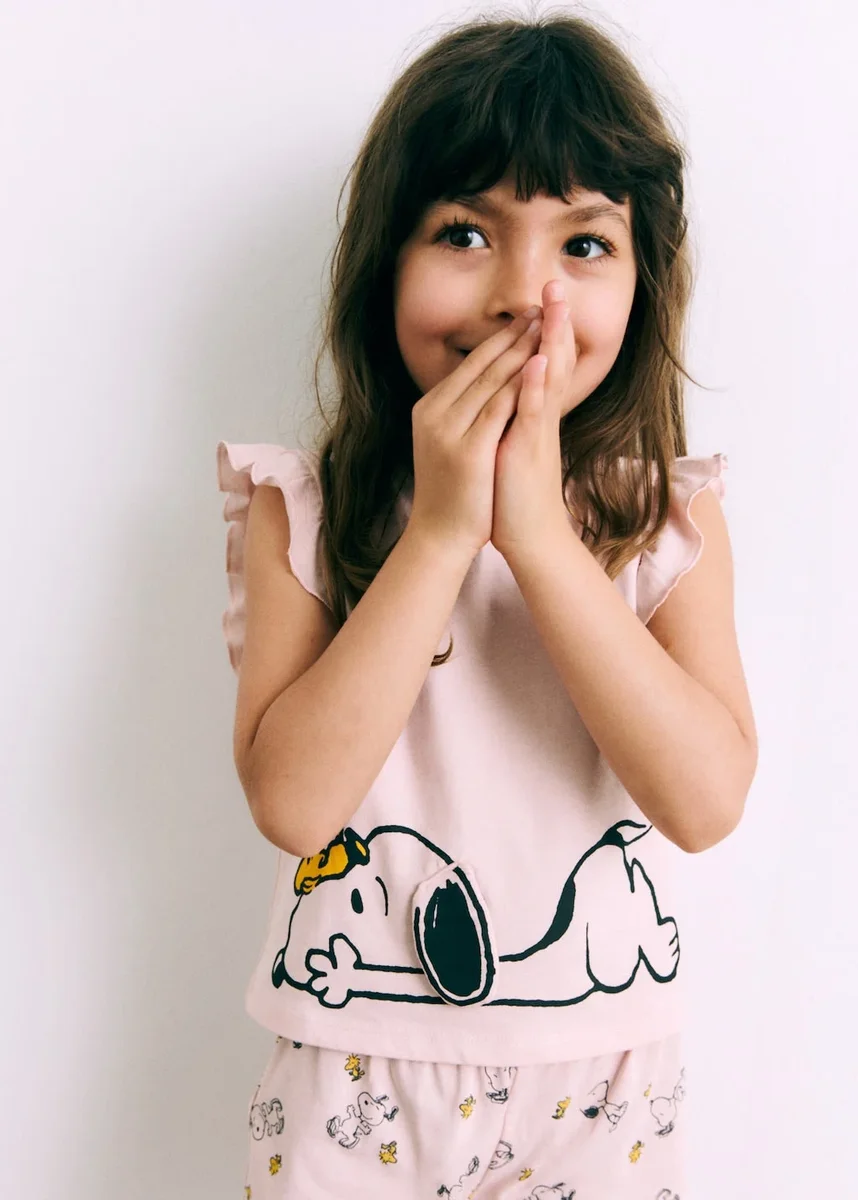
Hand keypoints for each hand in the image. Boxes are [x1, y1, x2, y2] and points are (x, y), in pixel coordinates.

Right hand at [407, 308, 544, 558]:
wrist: (441, 535)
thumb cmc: (454, 492)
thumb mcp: (451, 443)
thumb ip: (461, 414)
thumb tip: (480, 388)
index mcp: (431, 408)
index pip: (470, 364)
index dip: (501, 338)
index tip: (528, 316)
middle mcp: (435, 413)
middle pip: (481, 365)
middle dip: (515, 334)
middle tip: (543, 304)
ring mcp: (449, 430)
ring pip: (491, 380)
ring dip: (521, 348)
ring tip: (546, 321)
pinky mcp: (468, 450)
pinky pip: (498, 408)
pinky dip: (519, 383)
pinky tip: (537, 361)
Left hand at [491, 280, 577, 556]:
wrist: (529, 538)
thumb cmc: (515, 495)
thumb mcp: (513, 447)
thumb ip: (514, 418)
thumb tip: (508, 394)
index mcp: (534, 415)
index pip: (543, 362)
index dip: (545, 330)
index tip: (544, 297)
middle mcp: (540, 417)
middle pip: (553, 359)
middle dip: (554, 322)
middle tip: (556, 283)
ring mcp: (538, 432)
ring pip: (550, 378)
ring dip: (552, 340)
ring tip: (555, 304)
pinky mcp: (530, 450)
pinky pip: (536, 413)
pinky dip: (538, 386)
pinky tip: (540, 360)